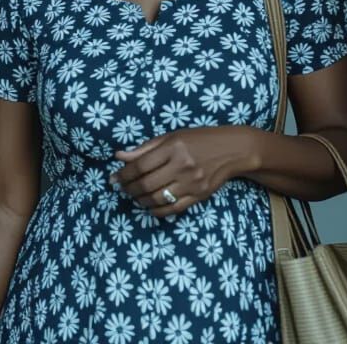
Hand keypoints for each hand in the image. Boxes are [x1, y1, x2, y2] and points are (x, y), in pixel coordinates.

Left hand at [108, 126, 260, 217]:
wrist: (232, 150)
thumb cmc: (199, 139)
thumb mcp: (172, 137)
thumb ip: (144, 149)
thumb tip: (119, 157)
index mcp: (173, 147)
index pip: (140, 165)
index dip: (123, 174)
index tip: (114, 178)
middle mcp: (183, 165)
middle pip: (147, 184)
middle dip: (129, 189)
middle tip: (122, 189)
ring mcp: (192, 183)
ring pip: (158, 199)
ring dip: (140, 200)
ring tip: (135, 196)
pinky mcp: (199, 196)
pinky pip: (173, 209)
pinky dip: (157, 211)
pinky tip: (149, 206)